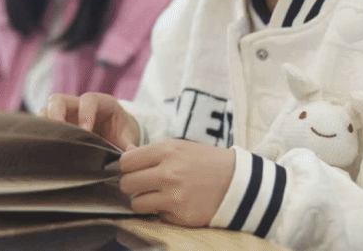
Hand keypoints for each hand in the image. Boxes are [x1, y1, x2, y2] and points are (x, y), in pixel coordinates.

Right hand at [44, 92, 139, 150]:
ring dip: (46, 125)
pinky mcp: (57, 125)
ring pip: (47, 110)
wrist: (115, 132)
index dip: (86, 113)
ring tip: (48, 142)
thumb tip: (132, 154)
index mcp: (101, 103)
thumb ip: (128, 143)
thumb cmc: (121, 131)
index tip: (86, 130)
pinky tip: (45, 148)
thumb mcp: (127, 135)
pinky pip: (43, 125)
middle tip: (59, 133)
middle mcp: (79, 105)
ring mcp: (65, 115)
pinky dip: (42, 134)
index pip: (89, 100)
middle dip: (56, 113)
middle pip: (60, 100)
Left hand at [119, 139, 234, 226]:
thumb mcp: (180, 147)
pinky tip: (175, 204)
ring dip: (143, 202)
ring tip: (156, 196)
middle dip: (131, 186)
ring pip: (136, 204)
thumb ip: (152, 151)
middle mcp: (168, 172)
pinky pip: (156, 216)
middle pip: (126, 184)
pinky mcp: (180, 215)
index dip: (126, 167)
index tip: (132, 170)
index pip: (126, 161)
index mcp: (166, 150)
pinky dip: (161, 212)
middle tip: (141, 185)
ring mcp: (174, 196)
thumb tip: (126, 153)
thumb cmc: (206, 162)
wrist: (236, 182)